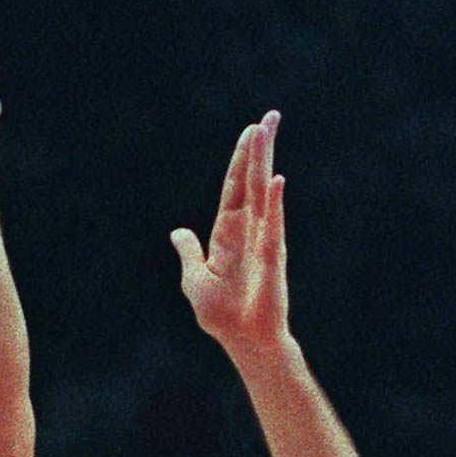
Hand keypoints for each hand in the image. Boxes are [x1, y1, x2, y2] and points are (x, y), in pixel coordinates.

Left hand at [171, 111, 288, 353]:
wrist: (243, 340)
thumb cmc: (222, 314)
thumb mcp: (194, 279)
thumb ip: (189, 252)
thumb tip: (178, 232)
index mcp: (228, 232)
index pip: (235, 187)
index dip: (241, 159)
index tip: (251, 130)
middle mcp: (249, 230)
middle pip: (253, 181)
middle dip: (260, 149)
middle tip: (270, 117)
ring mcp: (263, 240)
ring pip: (264, 193)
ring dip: (265, 162)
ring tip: (270, 132)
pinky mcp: (271, 258)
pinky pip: (273, 226)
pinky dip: (275, 204)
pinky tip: (276, 181)